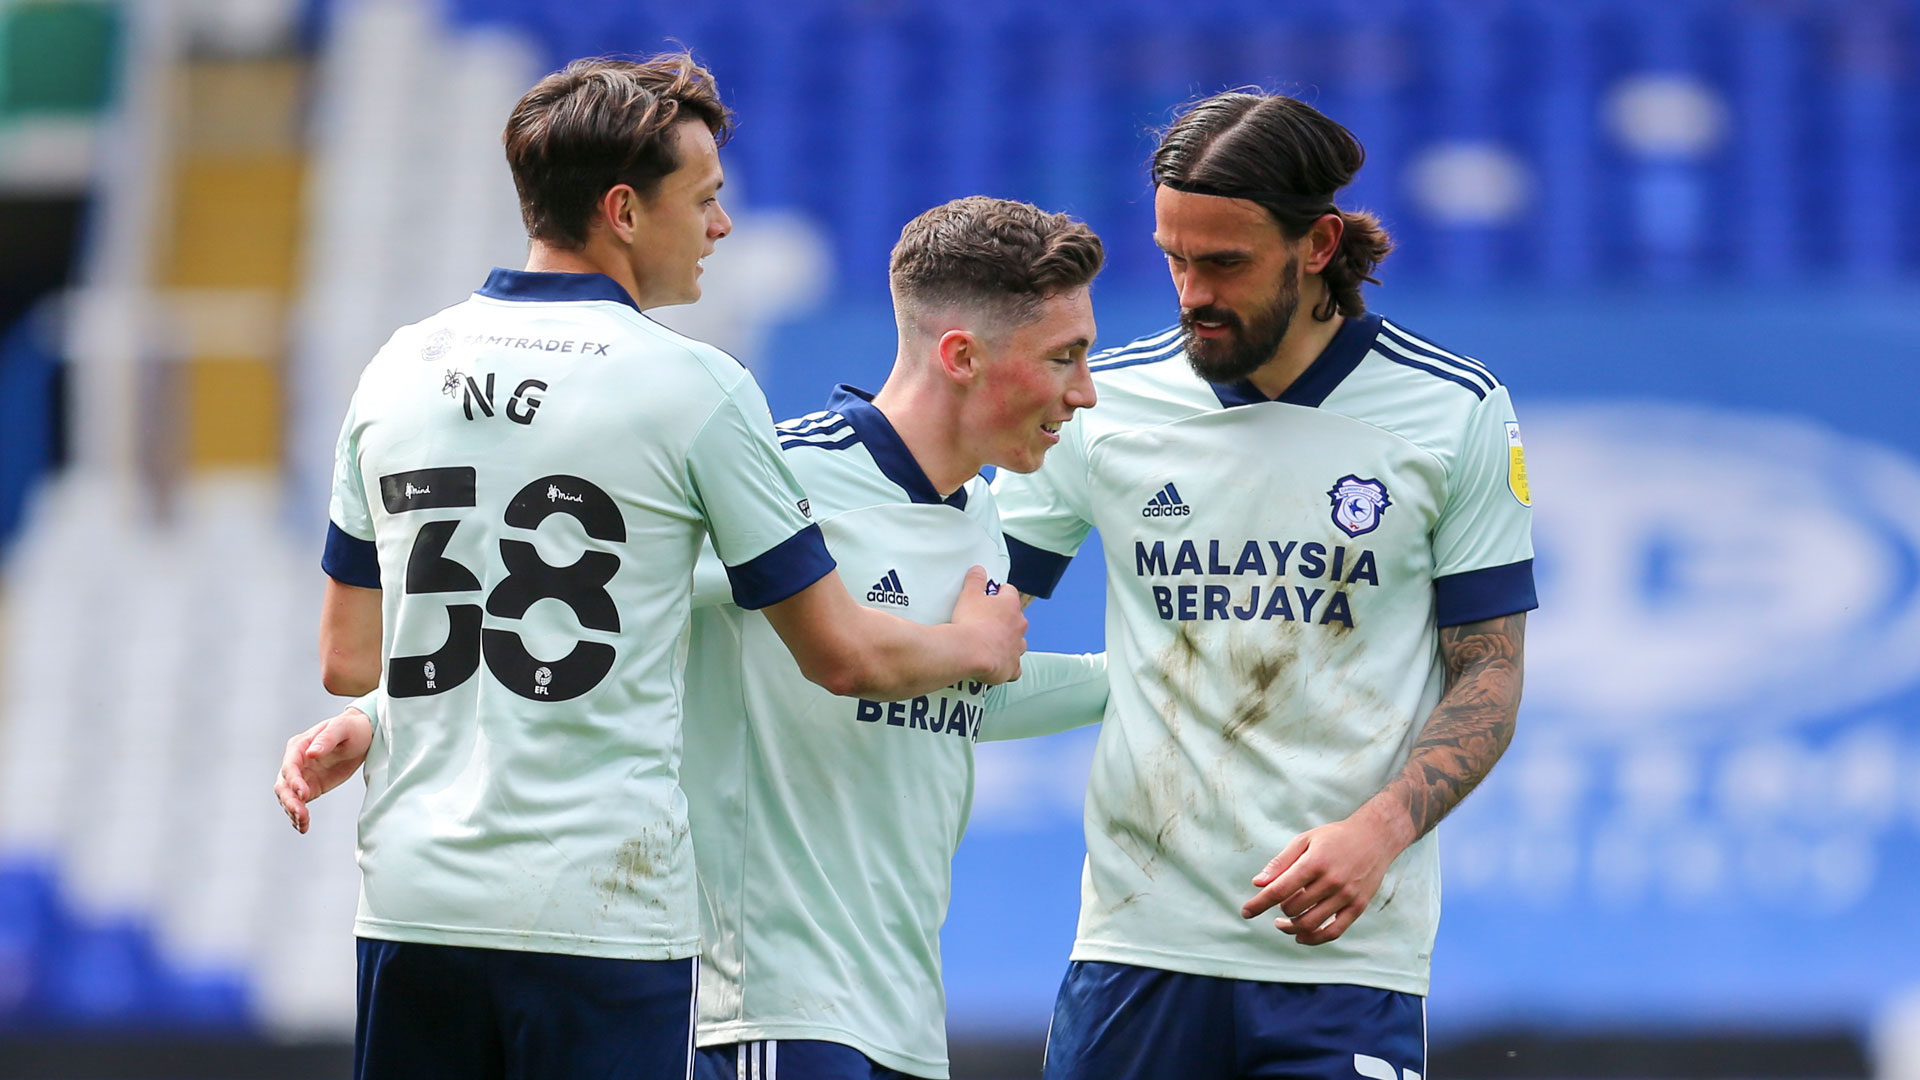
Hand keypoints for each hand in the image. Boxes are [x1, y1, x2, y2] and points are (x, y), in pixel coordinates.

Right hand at [275, 706, 374, 833]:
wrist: (364, 736)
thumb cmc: (352, 728)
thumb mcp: (342, 728)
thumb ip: (327, 739)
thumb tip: (311, 753)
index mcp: (300, 745)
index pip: (290, 766)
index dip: (294, 780)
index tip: (303, 794)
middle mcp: (296, 762)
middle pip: (283, 784)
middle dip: (290, 800)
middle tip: (301, 814)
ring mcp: (302, 776)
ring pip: (288, 797)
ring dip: (292, 811)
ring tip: (303, 824)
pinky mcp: (310, 788)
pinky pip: (299, 804)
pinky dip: (298, 816)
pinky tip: (303, 827)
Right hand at [951, 565, 1026, 684]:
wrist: (970, 651)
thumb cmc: (970, 622)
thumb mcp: (969, 594)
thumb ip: (975, 580)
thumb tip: (979, 569)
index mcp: (1010, 605)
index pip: (1009, 591)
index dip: (999, 593)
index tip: (990, 595)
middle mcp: (1019, 625)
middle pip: (1016, 618)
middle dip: (1005, 619)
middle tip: (987, 622)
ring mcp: (1017, 647)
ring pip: (1019, 643)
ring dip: (1009, 642)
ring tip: (993, 644)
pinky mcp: (1012, 667)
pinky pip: (1014, 668)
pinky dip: (1008, 667)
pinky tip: (999, 666)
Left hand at [1240, 800, 1411, 945]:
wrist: (1375, 838)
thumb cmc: (1335, 837)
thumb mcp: (1304, 840)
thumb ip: (1280, 863)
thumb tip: (1258, 884)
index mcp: (1315, 862)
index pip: (1280, 889)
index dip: (1259, 903)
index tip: (1246, 911)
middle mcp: (1331, 881)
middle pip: (1294, 908)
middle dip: (1278, 910)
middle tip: (1275, 904)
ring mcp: (1347, 896)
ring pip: (1311, 923)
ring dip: (1291, 928)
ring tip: (1282, 923)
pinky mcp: (1358, 907)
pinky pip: (1334, 932)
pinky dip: (1314, 939)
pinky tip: (1301, 936)